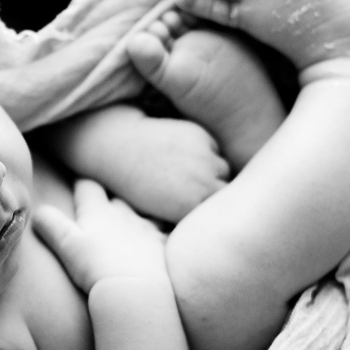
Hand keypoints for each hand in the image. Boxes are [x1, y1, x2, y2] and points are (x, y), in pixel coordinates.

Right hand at [32, 179, 171, 292]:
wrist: (134, 289)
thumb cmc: (96, 267)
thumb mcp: (66, 245)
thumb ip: (50, 225)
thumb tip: (37, 211)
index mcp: (98, 211)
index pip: (88, 187)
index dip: (81, 186)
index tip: (77, 187)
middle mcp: (124, 214)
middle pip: (115, 199)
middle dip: (108, 200)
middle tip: (102, 207)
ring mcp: (146, 229)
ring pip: (141, 213)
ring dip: (136, 216)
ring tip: (132, 223)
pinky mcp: (163, 246)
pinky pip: (165, 233)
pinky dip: (162, 234)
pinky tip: (162, 238)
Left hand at [94, 116, 229, 222]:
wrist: (121, 150)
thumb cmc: (139, 184)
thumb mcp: (164, 210)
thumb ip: (192, 212)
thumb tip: (215, 210)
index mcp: (192, 209)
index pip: (219, 211)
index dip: (211, 207)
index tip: (200, 203)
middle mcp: (204, 186)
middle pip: (228, 189)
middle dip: (217, 188)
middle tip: (197, 185)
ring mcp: (205, 160)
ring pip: (223, 168)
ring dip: (213, 168)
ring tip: (189, 167)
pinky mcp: (202, 137)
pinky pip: (214, 148)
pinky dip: (205, 150)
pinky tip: (183, 150)